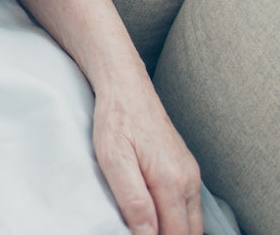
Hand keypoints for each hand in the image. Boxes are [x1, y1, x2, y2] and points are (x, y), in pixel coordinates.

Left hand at [92, 83, 201, 234]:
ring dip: (174, 230)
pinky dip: (177, 217)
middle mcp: (188, 180)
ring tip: (146, 225)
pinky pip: (189, 205)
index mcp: (172, 181)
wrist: (125, 85)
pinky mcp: (186, 168)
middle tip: (139, 231)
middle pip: (189, 232)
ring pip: (192, 221)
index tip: (136, 234)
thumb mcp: (113, 158)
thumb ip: (133, 200)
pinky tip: (156, 213)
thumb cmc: (116, 118)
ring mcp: (191, 173)